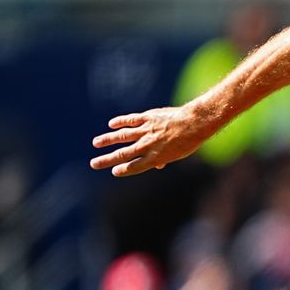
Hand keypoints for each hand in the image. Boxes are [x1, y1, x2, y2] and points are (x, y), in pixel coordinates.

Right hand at [90, 106, 207, 175]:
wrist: (195, 122)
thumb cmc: (190, 141)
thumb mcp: (178, 155)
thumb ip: (164, 159)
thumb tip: (158, 166)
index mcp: (155, 157)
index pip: (134, 166)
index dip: (123, 170)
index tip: (113, 171)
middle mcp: (147, 145)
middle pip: (123, 154)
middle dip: (107, 160)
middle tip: (93, 163)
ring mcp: (146, 131)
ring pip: (122, 136)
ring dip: (107, 140)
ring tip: (96, 143)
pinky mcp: (148, 118)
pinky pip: (131, 120)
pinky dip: (120, 122)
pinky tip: (111, 124)